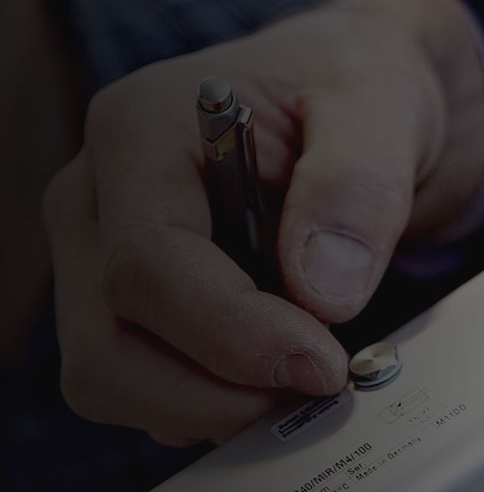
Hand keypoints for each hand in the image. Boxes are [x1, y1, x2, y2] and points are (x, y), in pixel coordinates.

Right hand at [43, 0, 483, 444]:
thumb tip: (323, 293)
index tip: (322, 365)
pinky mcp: (133, 305)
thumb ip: (355, 189)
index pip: (148, 267)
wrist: (357, 98)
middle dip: (218, 394)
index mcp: (139, 132)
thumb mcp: (380, 105)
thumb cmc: (355, 85)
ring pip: (115, 382)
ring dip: (216, 407)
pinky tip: (284, 367)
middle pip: (108, 349)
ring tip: (308, 373)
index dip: (234, 336)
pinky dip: (218, 402)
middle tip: (320, 384)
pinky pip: (149, 388)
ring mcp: (102, 258)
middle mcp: (96, 200)